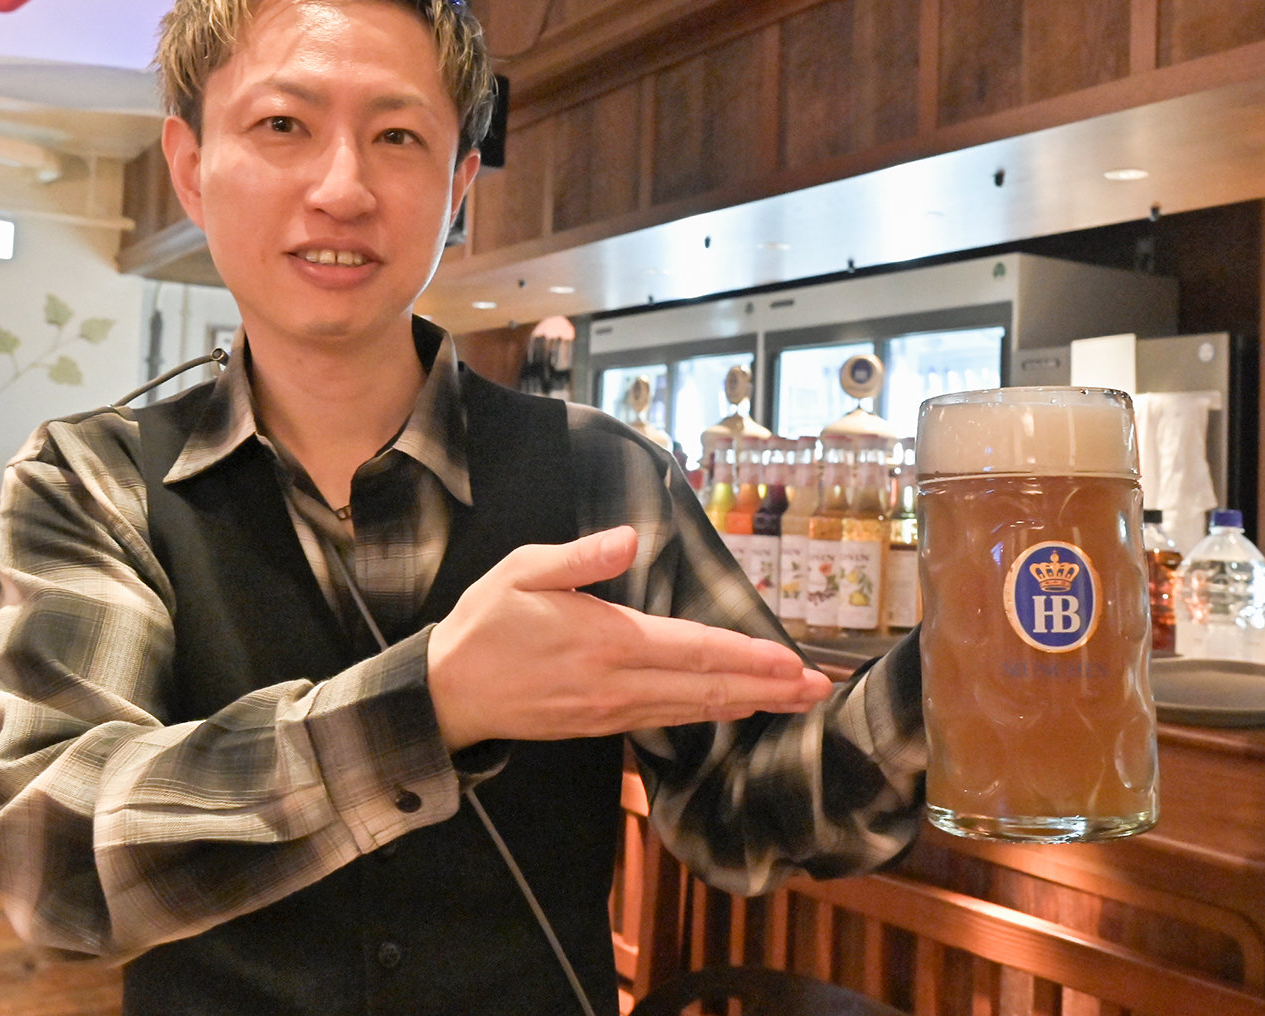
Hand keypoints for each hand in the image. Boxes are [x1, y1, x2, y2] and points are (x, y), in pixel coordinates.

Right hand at [426, 526, 832, 749]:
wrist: (445, 693)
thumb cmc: (484, 623)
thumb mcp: (522, 572)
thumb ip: (581, 557)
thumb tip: (629, 538)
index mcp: (604, 640)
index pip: (693, 650)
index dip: (747, 657)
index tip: (792, 661)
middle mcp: (616, 684)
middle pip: (707, 689)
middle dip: (768, 689)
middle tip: (818, 690)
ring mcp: (610, 712)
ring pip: (693, 709)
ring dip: (747, 703)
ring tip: (794, 701)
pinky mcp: (600, 726)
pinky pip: (667, 720)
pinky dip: (708, 713)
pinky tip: (732, 707)